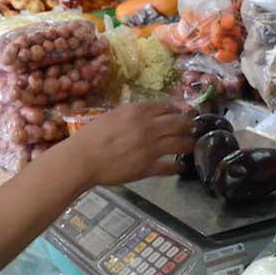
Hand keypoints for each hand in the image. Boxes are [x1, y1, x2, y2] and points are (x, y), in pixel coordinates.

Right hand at [58, 101, 193, 188]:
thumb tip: (148, 112)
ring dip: (188, 144)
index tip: (183, 112)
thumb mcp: (113, 115)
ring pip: (180, 143)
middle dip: (188, 125)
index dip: (178, 109)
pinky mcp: (148, 167)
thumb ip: (132, 112)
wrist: (83, 158)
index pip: (167, 106)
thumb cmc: (92, 135)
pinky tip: (179, 167)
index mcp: (138, 112)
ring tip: (190, 145)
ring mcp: (150, 148)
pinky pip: (169, 167)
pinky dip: (176, 167)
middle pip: (179, 123)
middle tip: (192, 127)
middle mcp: (148, 127)